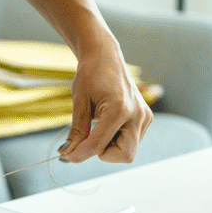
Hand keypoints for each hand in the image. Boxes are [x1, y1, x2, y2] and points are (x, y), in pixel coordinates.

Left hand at [58, 38, 152, 163]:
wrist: (105, 56)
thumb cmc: (90, 75)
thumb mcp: (79, 103)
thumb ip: (76, 132)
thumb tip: (67, 154)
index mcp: (120, 109)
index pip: (98, 145)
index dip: (80, 154)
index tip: (66, 156)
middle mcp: (137, 114)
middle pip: (124, 155)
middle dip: (102, 154)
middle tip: (86, 141)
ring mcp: (144, 117)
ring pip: (128, 151)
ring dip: (109, 147)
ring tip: (96, 126)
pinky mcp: (145, 119)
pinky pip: (130, 142)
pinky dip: (115, 140)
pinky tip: (106, 124)